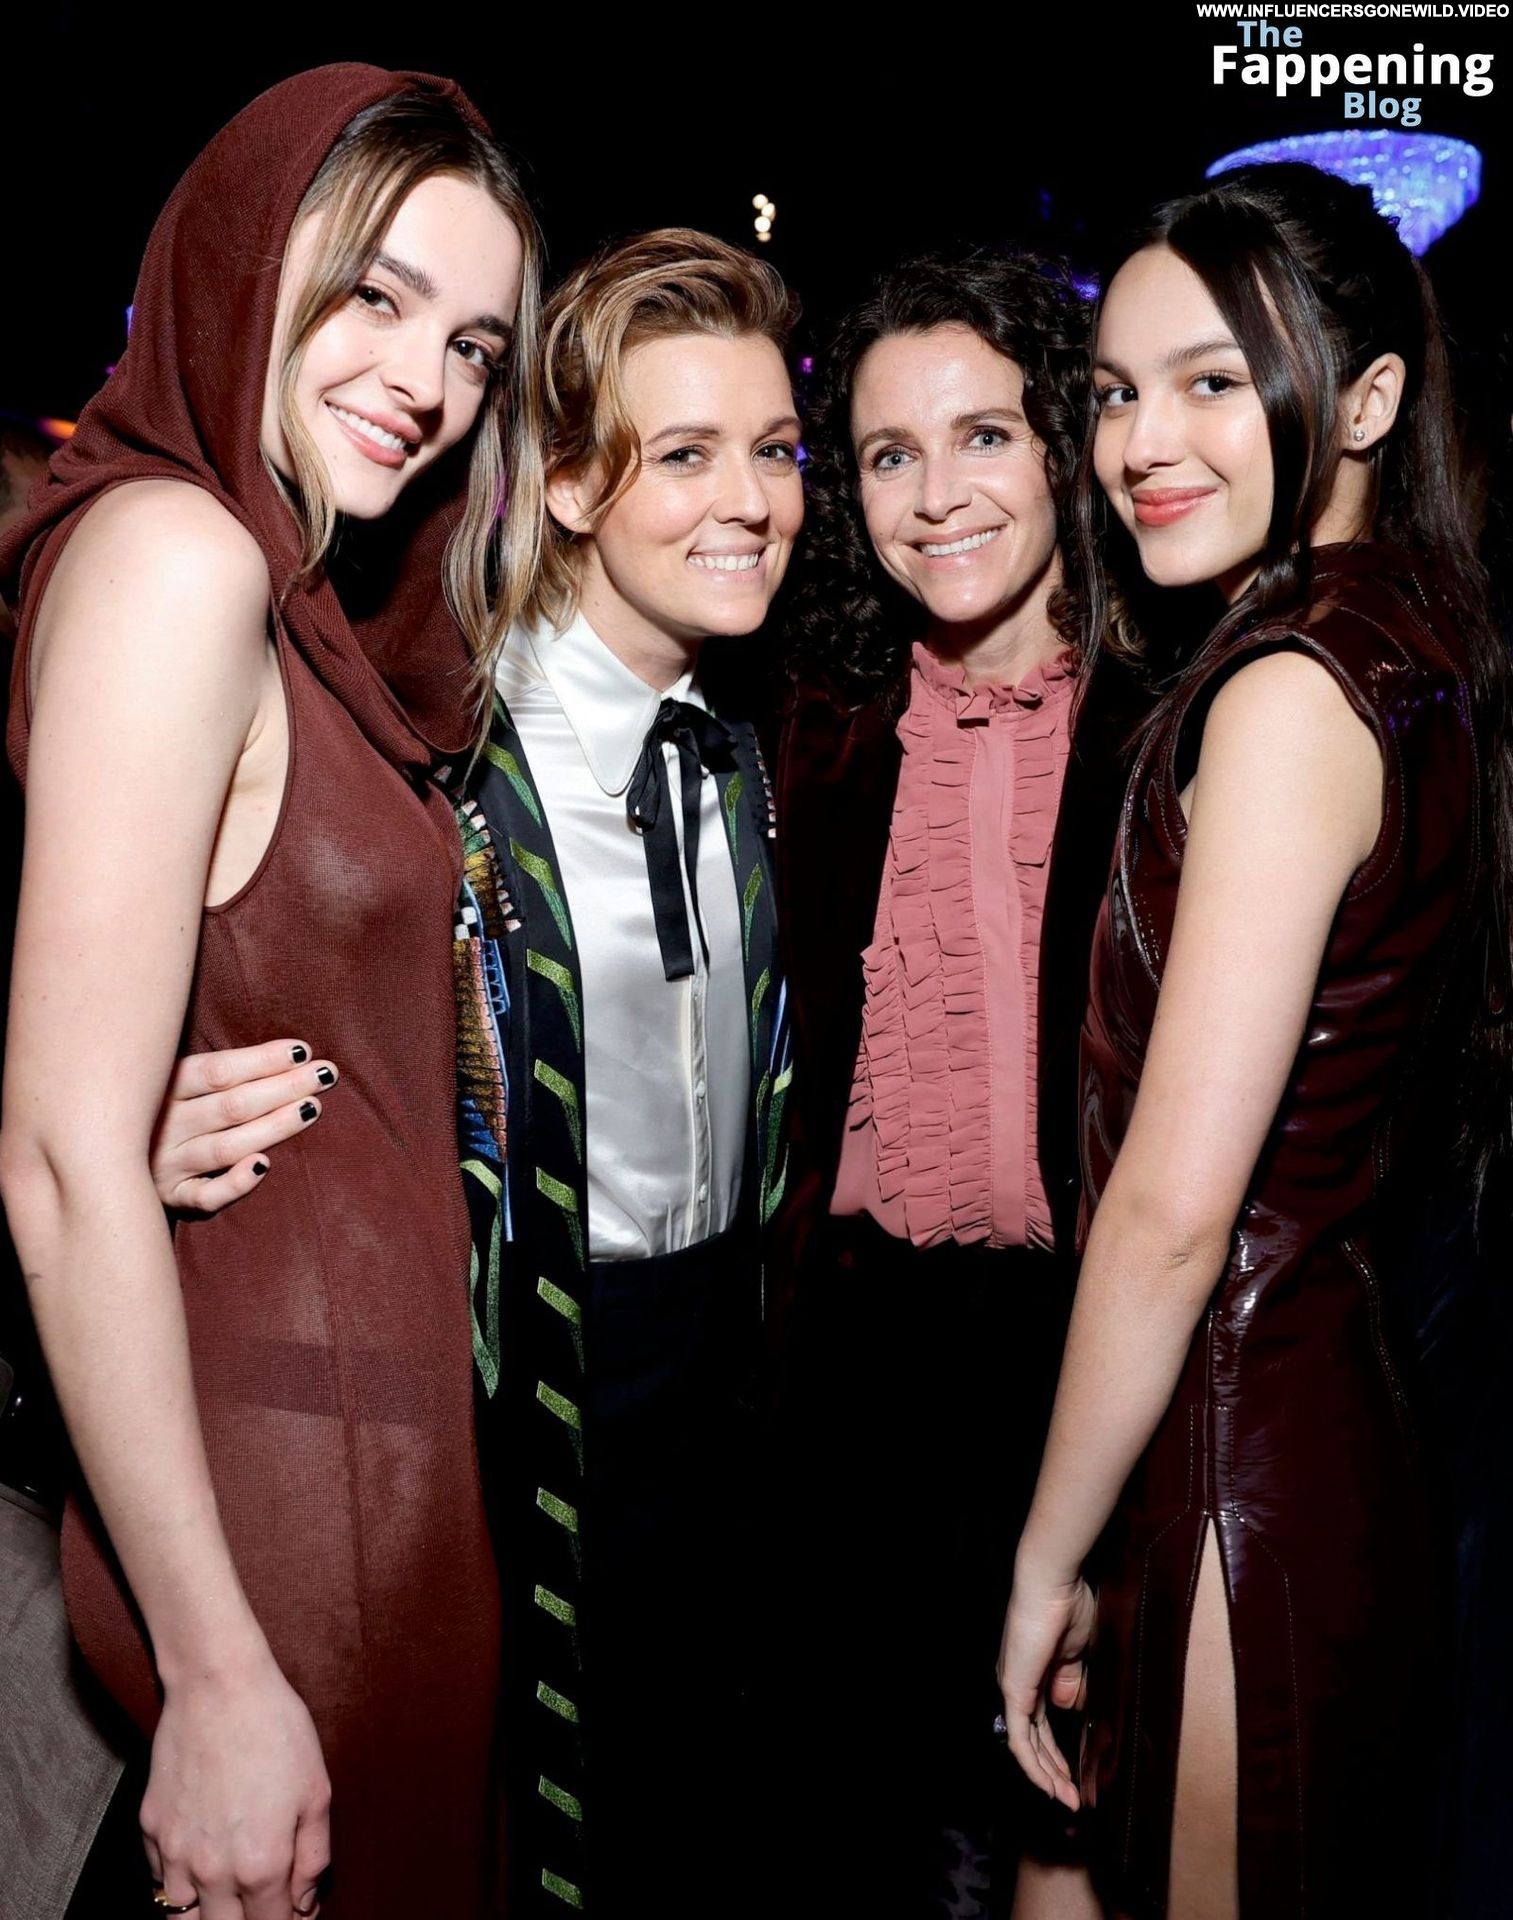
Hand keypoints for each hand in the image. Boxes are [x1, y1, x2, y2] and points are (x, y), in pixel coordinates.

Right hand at [140, 1652, 330, 1919]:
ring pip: (181, 1916)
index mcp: (260, 1865)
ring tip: (226, 1896)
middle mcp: (212, 1870)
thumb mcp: (317, 1791)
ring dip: (205, 1914)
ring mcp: (175, 1852)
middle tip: (261, 1903)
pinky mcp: (150, 1829)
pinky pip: (158, 1880)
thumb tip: (303, 1903)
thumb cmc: (275, 1730)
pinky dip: (177, 1885)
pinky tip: (196, 1867)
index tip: (294, 1912)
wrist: (218, 1685)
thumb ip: (314, 1857)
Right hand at [150, 1041, 337, 1216]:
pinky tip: (264, 1165)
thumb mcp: (169, 1078)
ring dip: (273, 1127)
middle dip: (283, 1087)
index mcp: (162, 1087)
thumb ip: (212, 1070)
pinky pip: (205, 1196)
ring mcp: (165, 1164)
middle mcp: (163, 1125)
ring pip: (226, 1147)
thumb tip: (285, 1052)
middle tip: (326, 1075)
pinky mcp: (171, 1197)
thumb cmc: (156, 1108)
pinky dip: (235, 1182)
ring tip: (312, 1108)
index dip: (262, 1060)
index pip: (217, 1071)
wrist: (102, 1157)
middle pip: (230, 1106)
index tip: (303, 1051)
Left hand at [997, 1559, 1095, 1810]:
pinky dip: (1034, 1765)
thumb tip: (1070, 1707)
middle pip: (1034, 1739)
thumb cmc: (1071, 1607)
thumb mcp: (1079, 1652)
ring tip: (1068, 1799)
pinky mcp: (1014, 1690)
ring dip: (1047, 1775)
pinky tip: (1050, 1785)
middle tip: (1074, 1797)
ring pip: (1027, 1744)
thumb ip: (1072, 1680)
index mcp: (1033, 1674)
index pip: (1042, 1725)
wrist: (1054, 1583)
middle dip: (1054, 1771)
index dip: (1058, 1752)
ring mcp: (1014, 1688)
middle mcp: (1018, 1684)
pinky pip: (1020, 1738)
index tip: (1079, 1775)